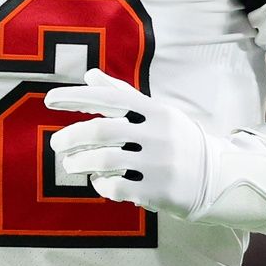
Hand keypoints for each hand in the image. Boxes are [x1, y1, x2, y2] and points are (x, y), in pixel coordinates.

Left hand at [45, 69, 234, 222]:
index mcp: (155, 110)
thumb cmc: (176, 140)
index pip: (109, 97)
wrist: (215, 177)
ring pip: (105, 160)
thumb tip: (90, 74)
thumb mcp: (156, 112)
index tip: (49, 100)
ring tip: (69, 164)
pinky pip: (117, 186)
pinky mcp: (157, 190)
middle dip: (72, 136)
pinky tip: (97, 180)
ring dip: (80, 162)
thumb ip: (123, 94)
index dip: (76, 96)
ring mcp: (158, 163)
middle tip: (56, 143)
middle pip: (102, 130)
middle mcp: (157, 134)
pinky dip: (100, 183)